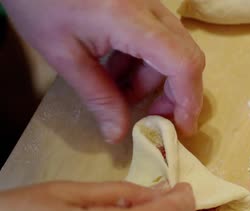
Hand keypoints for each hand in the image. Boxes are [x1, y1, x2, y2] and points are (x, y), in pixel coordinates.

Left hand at [2, 0, 204, 141]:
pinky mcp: (142, 4)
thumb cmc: (39, 2)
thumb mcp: (64, 54)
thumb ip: (97, 96)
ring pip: (173, 50)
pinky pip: (159, 38)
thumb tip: (118, 135)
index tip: (179, 130)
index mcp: (131, 20)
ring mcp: (149, 4)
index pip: (182, 63)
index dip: (188, 101)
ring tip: (121, 95)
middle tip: (154, 120)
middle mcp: (151, 9)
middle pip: (187, 57)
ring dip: (155, 80)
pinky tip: (117, 71)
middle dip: (176, 95)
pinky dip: (145, 63)